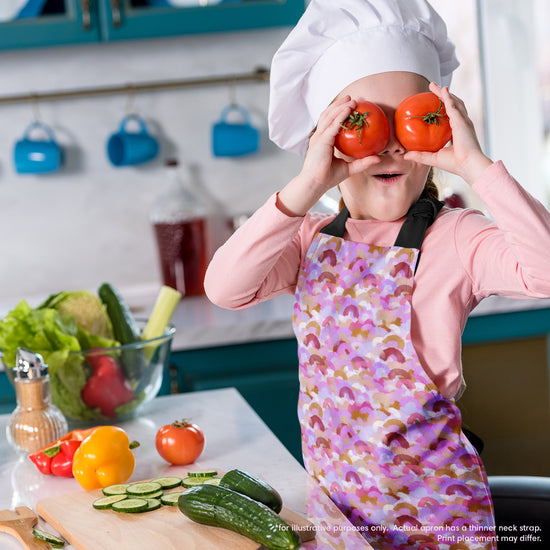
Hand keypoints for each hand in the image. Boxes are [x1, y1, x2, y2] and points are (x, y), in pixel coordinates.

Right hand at [278, 95, 380, 215]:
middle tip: (352, 98)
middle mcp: (319, 137)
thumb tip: (378, 158)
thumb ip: (362, 162)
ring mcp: (319, 137)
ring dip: (340, 106)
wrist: (315, 184)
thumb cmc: (328, 178)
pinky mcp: (321, 140)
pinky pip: (333, 124)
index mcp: (322, 142)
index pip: (330, 123)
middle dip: (339, 105)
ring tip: (351, 100)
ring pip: (329, 116)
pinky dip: (341, 115)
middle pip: (328, 115)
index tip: (351, 107)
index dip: (339, 113)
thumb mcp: (349, 168)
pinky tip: (349, 109)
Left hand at [404, 83, 491, 184]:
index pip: (450, 117)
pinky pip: (453, 105)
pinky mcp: (461, 121)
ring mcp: (463, 121)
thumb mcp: (433, 158)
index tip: (434, 105)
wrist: (467, 165)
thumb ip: (419, 155)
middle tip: (433, 88)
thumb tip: (405, 155)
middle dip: (443, 96)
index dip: (444, 109)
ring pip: (453, 102)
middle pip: (452, 105)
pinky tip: (442, 90)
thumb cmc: (454, 164)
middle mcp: (461, 124)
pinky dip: (448, 97)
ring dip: (444, 93)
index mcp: (457, 132)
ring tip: (435, 86)